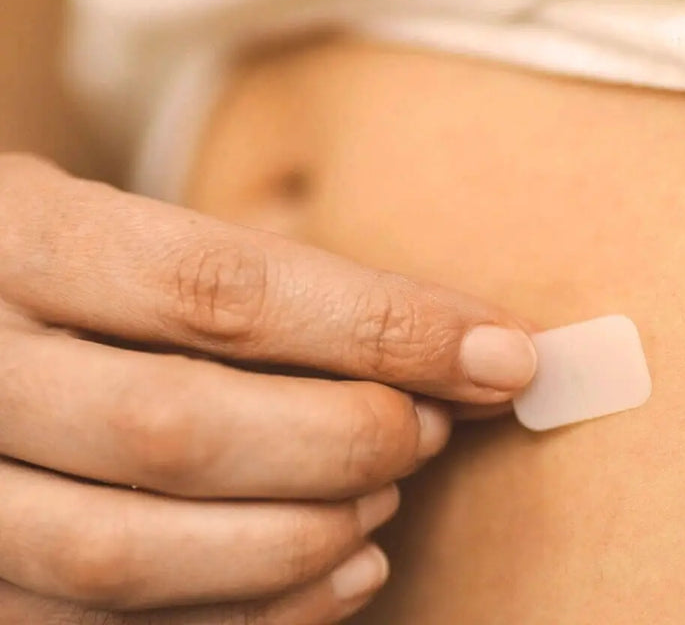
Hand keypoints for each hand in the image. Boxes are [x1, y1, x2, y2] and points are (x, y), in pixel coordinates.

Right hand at [0, 154, 537, 623]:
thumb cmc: (83, 278)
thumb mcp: (142, 231)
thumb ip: (282, 287)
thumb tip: (475, 350)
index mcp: (15, 239)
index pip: (219, 286)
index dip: (381, 328)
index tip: (502, 354)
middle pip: (175, 426)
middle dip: (342, 438)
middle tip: (431, 428)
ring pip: (131, 553)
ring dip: (302, 536)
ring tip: (386, 499)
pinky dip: (257, 614)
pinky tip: (345, 574)